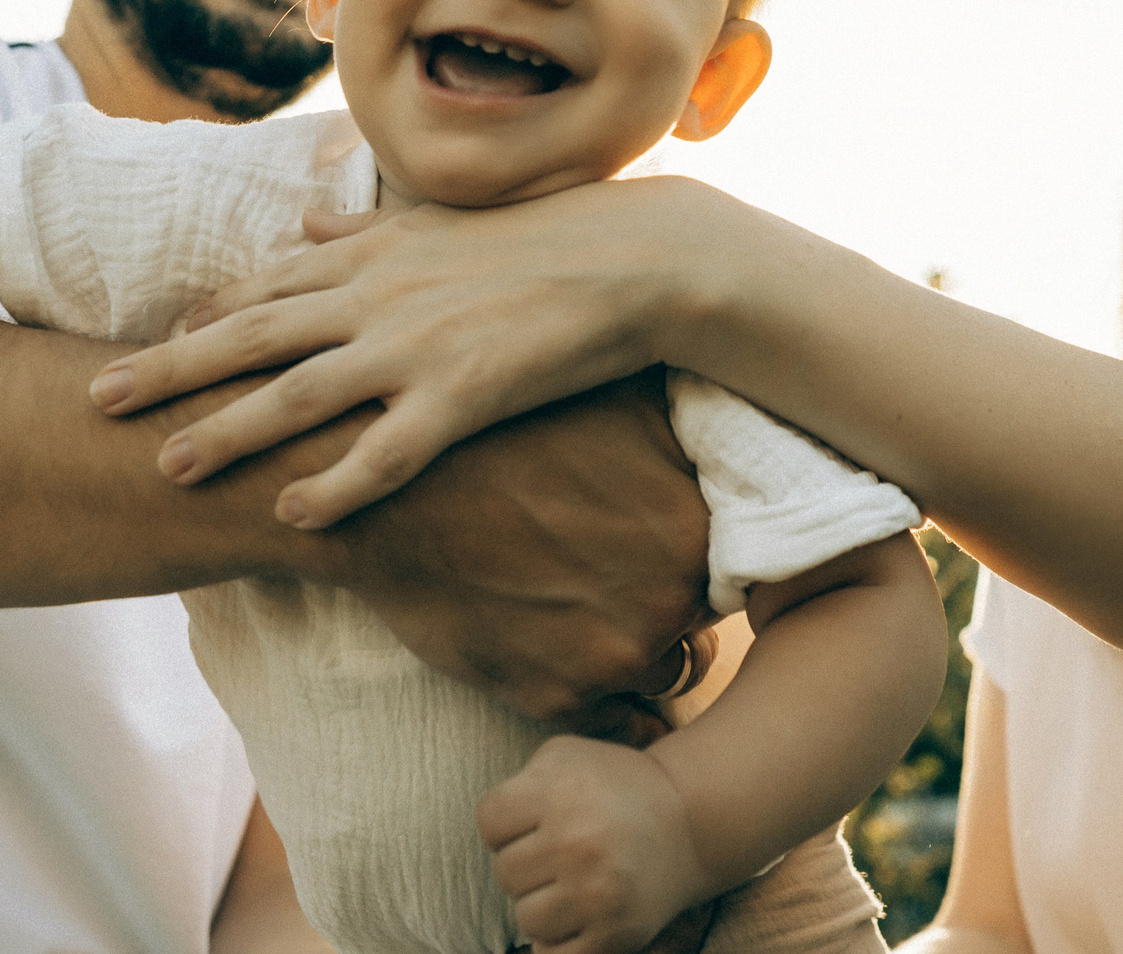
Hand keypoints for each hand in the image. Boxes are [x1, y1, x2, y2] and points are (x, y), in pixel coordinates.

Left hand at [88, 176, 732, 526]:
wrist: (635, 258)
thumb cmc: (543, 237)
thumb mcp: (442, 222)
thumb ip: (365, 229)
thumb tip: (307, 225)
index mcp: (371, 256)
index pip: (262, 288)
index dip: (198, 320)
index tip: (142, 343)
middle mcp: (377, 297)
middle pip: (252, 337)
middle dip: (170, 369)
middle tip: (98, 399)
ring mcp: (417, 346)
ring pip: (301, 394)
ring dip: (229, 431)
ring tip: (170, 466)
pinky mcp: (467, 394)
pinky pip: (389, 452)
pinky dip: (337, 484)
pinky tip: (292, 516)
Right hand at [327, 371, 716, 721]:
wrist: (386, 492)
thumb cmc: (498, 433)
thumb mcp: (612, 403)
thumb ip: (688, 435)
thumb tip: (737, 443)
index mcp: (692, 526)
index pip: (737, 563)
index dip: (698, 553)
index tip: (664, 543)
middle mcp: (670, 600)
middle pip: (699, 621)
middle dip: (668, 605)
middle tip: (614, 574)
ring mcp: (613, 657)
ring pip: (659, 673)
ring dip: (634, 654)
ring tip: (582, 612)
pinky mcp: (557, 698)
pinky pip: (611, 720)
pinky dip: (594, 697)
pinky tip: (557, 650)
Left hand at [480, 735, 715, 953]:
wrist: (688, 821)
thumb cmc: (614, 786)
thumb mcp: (564, 756)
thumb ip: (518, 783)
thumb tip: (492, 837)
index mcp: (558, 790)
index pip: (489, 823)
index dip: (505, 825)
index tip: (533, 823)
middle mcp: (577, 840)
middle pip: (504, 874)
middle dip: (526, 865)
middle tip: (559, 854)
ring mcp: (597, 891)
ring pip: (526, 919)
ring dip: (542, 905)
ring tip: (571, 883)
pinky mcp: (615, 933)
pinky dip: (559, 940)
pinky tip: (578, 914)